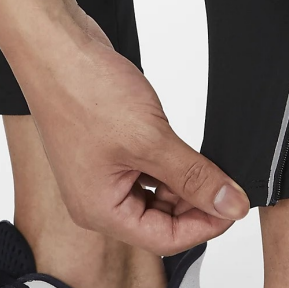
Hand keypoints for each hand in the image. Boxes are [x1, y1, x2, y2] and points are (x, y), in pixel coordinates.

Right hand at [17, 15, 249, 254]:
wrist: (55, 47)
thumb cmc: (83, 91)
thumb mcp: (151, 139)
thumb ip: (194, 177)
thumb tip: (230, 206)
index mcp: (100, 210)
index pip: (165, 239)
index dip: (205, 226)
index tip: (233, 205)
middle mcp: (96, 200)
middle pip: (160, 221)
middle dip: (195, 203)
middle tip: (226, 180)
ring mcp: (100, 175)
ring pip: (155, 195)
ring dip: (183, 182)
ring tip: (206, 159)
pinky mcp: (106, 152)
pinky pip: (145, 171)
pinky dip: (168, 164)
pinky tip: (182, 146)